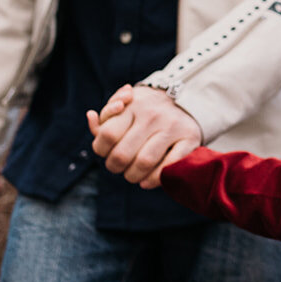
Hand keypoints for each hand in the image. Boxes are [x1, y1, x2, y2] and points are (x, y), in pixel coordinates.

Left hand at [87, 84, 201, 188]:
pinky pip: (168, 166)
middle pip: (122, 154)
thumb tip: (91, 116)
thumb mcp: (126, 106)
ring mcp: (172, 127)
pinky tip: (148, 180)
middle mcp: (152, 115)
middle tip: (119, 167)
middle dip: (115, 167)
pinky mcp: (189, 139)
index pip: (106, 135)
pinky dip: (155, 180)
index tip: (107, 153)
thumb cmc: (146, 109)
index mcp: (132, 105)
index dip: (102, 150)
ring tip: (133, 175)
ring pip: (143, 163)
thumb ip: (106, 117)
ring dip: (133, 177)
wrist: (186, 101)